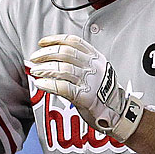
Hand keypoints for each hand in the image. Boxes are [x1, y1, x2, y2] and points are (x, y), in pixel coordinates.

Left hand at [29, 34, 144, 141]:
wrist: (119, 113)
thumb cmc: (104, 92)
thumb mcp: (98, 70)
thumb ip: (81, 62)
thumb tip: (54, 56)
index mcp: (96, 58)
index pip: (73, 42)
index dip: (55, 40)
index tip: (42, 43)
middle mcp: (93, 67)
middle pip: (65, 53)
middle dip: (46, 54)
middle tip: (34, 58)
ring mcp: (90, 81)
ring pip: (63, 68)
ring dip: (45, 68)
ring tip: (35, 71)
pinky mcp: (86, 97)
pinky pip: (63, 87)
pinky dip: (49, 84)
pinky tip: (41, 83)